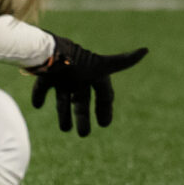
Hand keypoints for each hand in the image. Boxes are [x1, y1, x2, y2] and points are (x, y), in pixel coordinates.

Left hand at [28, 36, 147, 135]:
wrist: (52, 52)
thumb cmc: (78, 60)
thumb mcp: (101, 65)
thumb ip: (123, 61)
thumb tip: (146, 49)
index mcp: (93, 73)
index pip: (103, 94)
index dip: (105, 108)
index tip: (104, 124)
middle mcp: (78, 76)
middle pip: (82, 100)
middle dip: (83, 117)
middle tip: (84, 134)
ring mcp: (61, 76)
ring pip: (63, 98)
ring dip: (64, 114)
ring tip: (65, 129)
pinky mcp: (45, 76)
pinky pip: (42, 88)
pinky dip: (39, 96)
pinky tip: (38, 105)